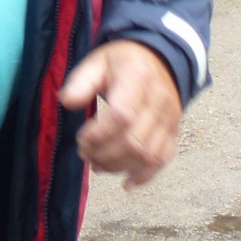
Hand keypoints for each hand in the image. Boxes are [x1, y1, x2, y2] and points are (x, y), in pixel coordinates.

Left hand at [58, 40, 181, 188]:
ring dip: (120, 167)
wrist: (159, 58)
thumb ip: (81, 81)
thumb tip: (66, 102)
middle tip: (85, 154)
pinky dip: (145, 176)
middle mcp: (159, 101)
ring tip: (98, 165)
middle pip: (134, 141)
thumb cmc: (122, 62)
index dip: (99, 134)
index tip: (81, 137)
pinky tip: (126, 182)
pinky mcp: (174, 132)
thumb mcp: (97, 61)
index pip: (122, 116)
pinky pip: (163, 159)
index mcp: (137, 79)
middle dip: (105, 155)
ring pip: (148, 155)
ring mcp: (170, 119)